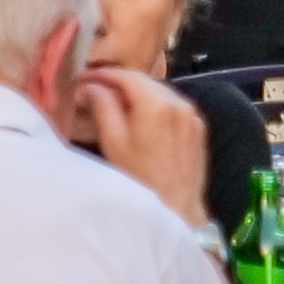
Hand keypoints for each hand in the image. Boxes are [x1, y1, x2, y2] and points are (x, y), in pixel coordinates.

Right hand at [70, 64, 213, 224]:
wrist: (176, 209)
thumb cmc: (140, 179)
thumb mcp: (114, 142)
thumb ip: (102, 107)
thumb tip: (91, 87)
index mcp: (157, 103)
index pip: (127, 75)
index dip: (103, 74)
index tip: (85, 78)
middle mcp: (179, 103)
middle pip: (145, 81)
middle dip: (120, 83)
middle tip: (97, 91)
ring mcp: (192, 116)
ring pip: (160, 93)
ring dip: (138, 95)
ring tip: (116, 105)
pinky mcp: (198, 128)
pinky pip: (173, 107)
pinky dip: (156, 107)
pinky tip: (141, 120)